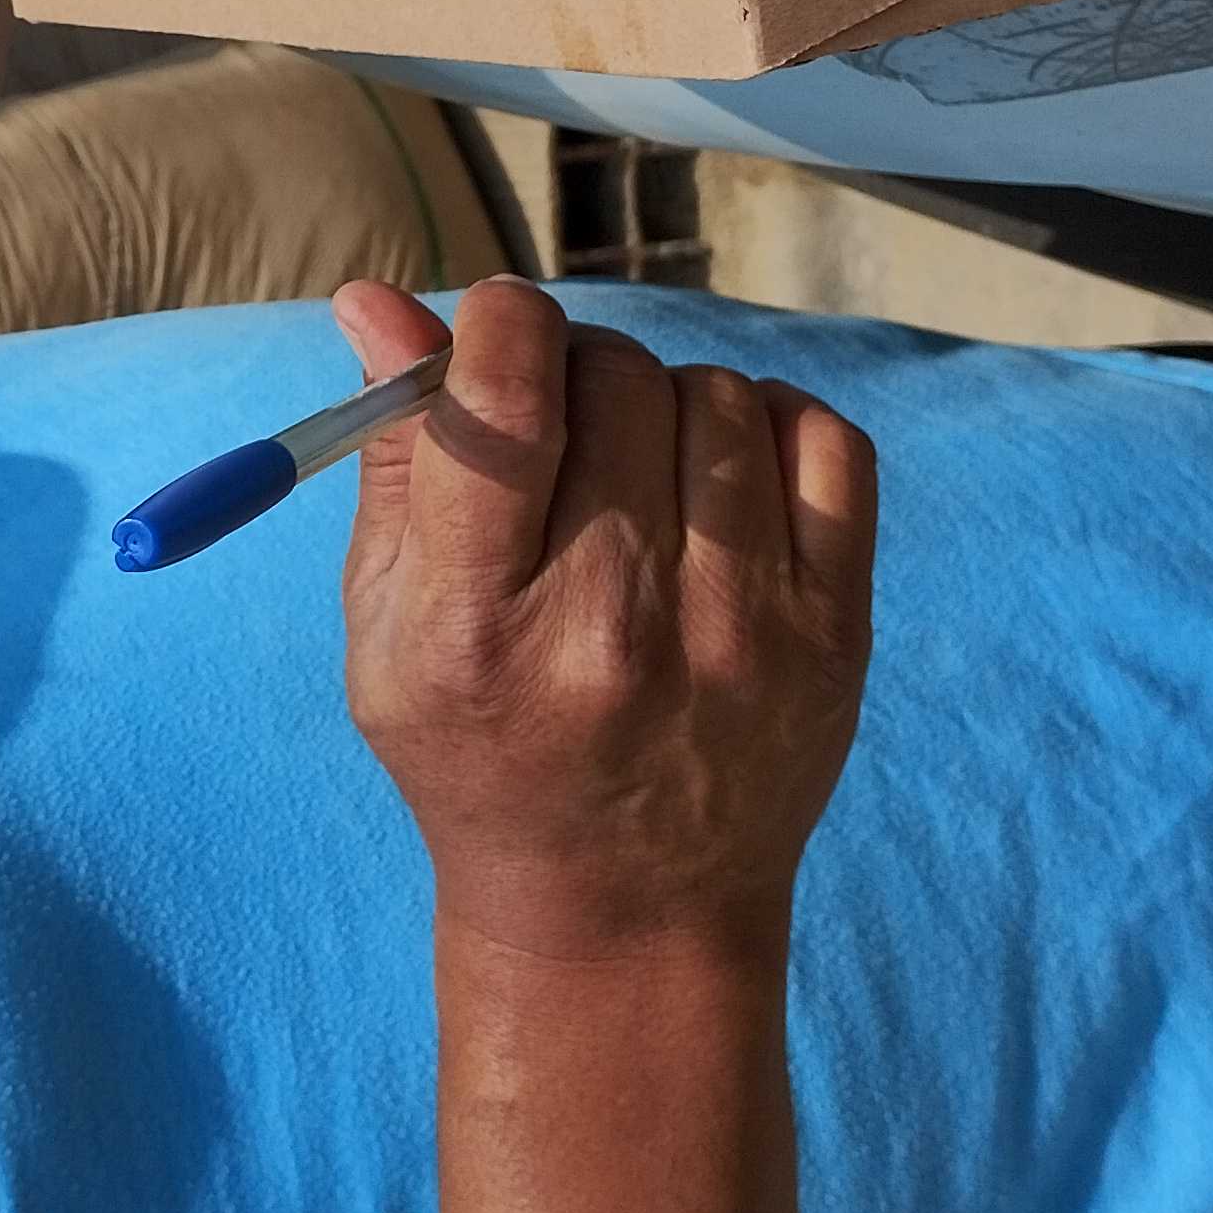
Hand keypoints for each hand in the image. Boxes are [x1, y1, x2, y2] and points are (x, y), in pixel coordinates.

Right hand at [338, 279, 874, 966]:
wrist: (625, 914)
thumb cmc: (480, 752)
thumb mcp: (388, 628)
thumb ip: (396, 459)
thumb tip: (378, 298)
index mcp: (482, 628)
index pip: (506, 401)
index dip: (499, 323)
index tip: (496, 331)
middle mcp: (617, 628)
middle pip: (613, 379)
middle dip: (574, 369)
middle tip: (559, 429)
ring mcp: (742, 633)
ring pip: (712, 395)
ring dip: (663, 404)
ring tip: (634, 478)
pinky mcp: (833, 635)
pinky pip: (821, 437)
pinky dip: (766, 426)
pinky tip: (720, 484)